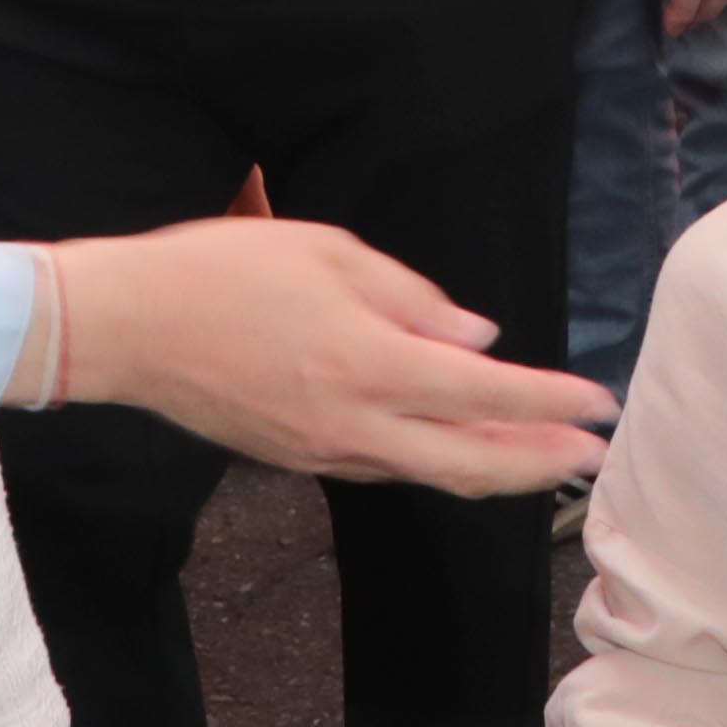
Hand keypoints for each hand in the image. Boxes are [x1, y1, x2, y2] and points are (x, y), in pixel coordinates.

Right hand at [44, 223, 611, 494]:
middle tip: (591, 456)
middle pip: (471, 463)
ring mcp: (324, 452)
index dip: (551, 404)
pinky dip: (435, 462)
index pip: (487, 396)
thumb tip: (475, 340)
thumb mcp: (330, 251)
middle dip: (540, 463)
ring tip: (541, 457)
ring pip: (429, 474)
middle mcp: (354, 424)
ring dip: (492, 469)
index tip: (599, 404)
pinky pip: (385, 467)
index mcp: (370, 365)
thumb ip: (413, 299)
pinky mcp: (298, 458)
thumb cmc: (222, 271)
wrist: (128, 326)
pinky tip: (456, 447)